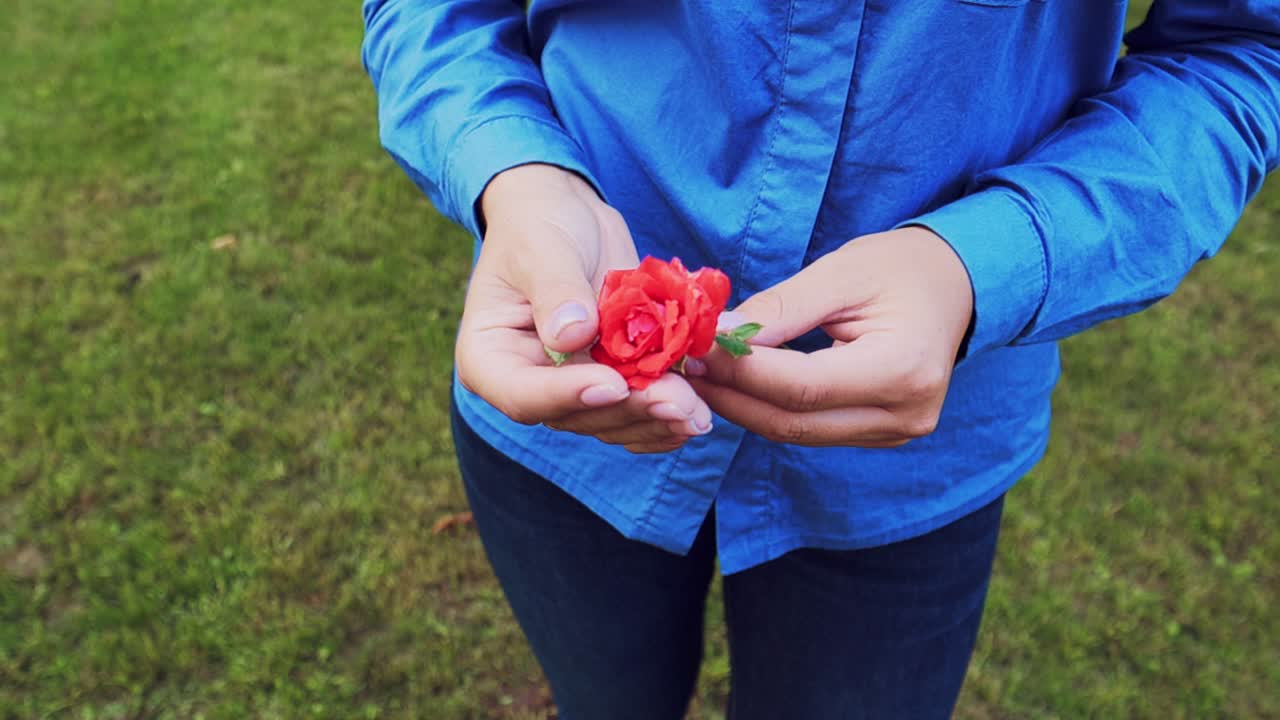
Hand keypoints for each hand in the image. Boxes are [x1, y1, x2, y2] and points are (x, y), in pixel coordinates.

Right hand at [455, 164, 711, 452]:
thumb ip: (555, 291)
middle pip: (576, 416)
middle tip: (679, 403)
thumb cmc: (539, 224)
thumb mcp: (542, 247)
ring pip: (612, 421)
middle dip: (630, 411)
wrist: (567, 216)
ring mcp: (570, 389)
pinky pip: (634, 414)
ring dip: (656, 421)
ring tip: (697, 414)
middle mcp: (528, 384)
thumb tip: (572, 336)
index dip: (569, 396)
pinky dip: (666, 418)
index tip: (615, 384)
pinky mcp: (608, 382)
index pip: (523, 394)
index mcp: (490, 358)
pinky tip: (697, 414)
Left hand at [687, 227, 972, 446]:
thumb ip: (781, 310)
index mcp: (903, 369)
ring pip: (799, 434)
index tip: (699, 349)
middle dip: (734, 397)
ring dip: (745, 408)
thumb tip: (720, 336)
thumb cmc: (901, 268)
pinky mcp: (882, 434)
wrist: (956, 285)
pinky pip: (813, 430)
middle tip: (687, 368)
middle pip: (795, 422)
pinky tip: (739, 386)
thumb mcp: (841, 273)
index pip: (803, 387)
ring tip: (704, 374)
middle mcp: (905, 415)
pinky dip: (771, 410)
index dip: (744, 373)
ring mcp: (897, 433)